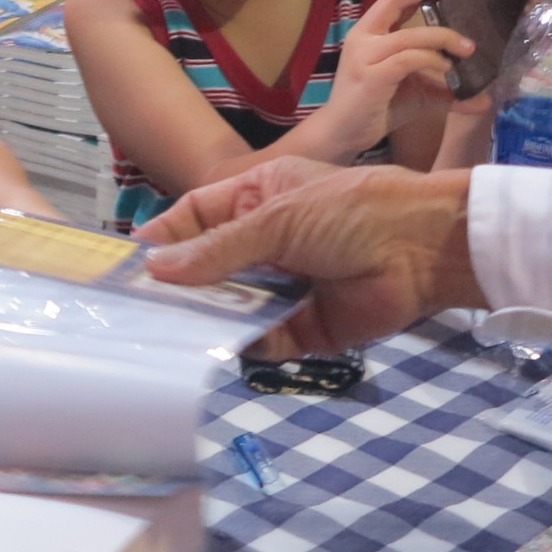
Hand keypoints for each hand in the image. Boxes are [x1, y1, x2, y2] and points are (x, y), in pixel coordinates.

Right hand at [142, 164, 479, 355]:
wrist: (424, 250)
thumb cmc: (350, 211)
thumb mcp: (277, 218)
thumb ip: (218, 249)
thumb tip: (157, 268)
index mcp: (258, 196)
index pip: (196, 216)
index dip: (164, 238)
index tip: (127, 267)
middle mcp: (268, 241)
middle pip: (210, 267)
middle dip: (180, 287)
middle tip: (137, 313)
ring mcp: (286, 286)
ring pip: (233, 307)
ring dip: (207, 319)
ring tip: (166, 338)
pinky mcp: (307, 328)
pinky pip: (265, 341)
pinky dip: (245, 348)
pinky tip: (220, 355)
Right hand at [323, 0, 469, 148]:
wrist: (343, 135)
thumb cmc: (377, 108)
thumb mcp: (418, 92)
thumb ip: (446, 89)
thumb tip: (484, 99)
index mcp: (371, 31)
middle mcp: (363, 36)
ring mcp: (364, 55)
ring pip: (409, 35)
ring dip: (443, 39)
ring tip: (468, 48)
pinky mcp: (370, 76)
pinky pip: (407, 59)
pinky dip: (431, 61)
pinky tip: (448, 70)